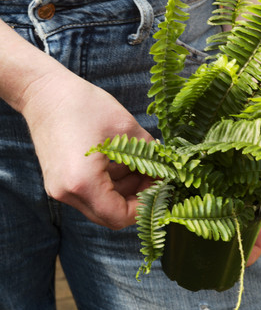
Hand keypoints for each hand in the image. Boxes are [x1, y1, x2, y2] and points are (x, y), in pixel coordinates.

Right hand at [21, 67, 153, 229]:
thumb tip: (167, 170)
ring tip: (141, 166)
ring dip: (125, 191)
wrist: (43, 93)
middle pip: (110, 216)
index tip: (161, 189)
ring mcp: (60, 189)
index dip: (146, 207)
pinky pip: (90, 193)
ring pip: (101, 205)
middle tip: (155, 178)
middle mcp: (67, 192)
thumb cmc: (83, 104)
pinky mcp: (59, 181)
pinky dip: (110, 184)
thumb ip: (149, 153)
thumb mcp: (126, 127)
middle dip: (137, 199)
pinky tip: (123, 162)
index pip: (120, 216)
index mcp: (83, 182)